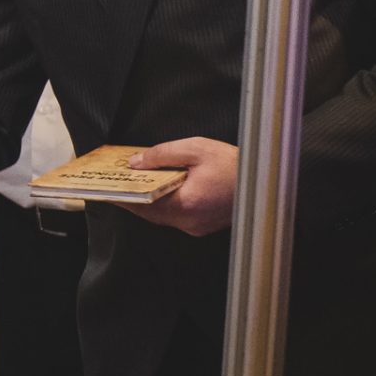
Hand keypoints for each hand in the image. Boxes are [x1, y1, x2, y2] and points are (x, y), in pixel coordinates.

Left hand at [118, 137, 238, 236]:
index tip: (107, 189)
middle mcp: (190, 221)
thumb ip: (162, 155)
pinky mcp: (205, 224)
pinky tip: (161, 189)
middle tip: (118, 183)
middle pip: (150, 213)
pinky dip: (165, 204)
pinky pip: (177, 216)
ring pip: (163, 216)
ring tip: (136, 183)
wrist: (268, 180)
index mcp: (186, 204)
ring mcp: (198, 226)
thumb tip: (138, 162)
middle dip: (133, 198)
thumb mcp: (196, 149)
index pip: (144, 204)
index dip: (124, 196)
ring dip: (149, 201)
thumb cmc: (237, 166)